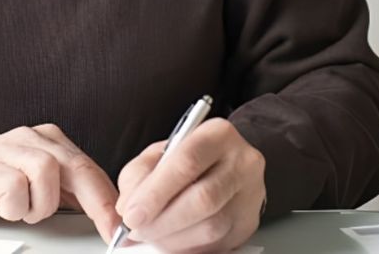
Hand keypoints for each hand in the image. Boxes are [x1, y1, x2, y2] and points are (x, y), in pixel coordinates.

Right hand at [0, 124, 122, 241]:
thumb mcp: (39, 187)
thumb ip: (69, 193)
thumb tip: (107, 213)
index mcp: (50, 141)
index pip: (89, 168)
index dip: (109, 199)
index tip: (123, 227)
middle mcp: (32, 138)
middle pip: (76, 165)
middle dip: (98, 203)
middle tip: (108, 230)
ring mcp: (8, 148)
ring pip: (46, 173)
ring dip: (39, 205)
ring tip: (23, 210)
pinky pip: (14, 186)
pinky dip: (14, 206)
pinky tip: (2, 205)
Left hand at [115, 118, 265, 252]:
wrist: (226, 167)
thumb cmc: (189, 159)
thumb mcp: (160, 154)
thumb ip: (140, 175)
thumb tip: (128, 208)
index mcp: (217, 134)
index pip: (187, 162)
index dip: (155, 192)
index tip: (131, 214)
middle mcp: (241, 162)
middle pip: (202, 198)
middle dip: (162, 220)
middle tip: (136, 230)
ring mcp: (250, 195)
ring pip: (211, 226)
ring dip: (173, 238)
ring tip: (151, 236)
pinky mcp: (248, 223)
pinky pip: (217, 244)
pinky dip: (187, 246)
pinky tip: (171, 241)